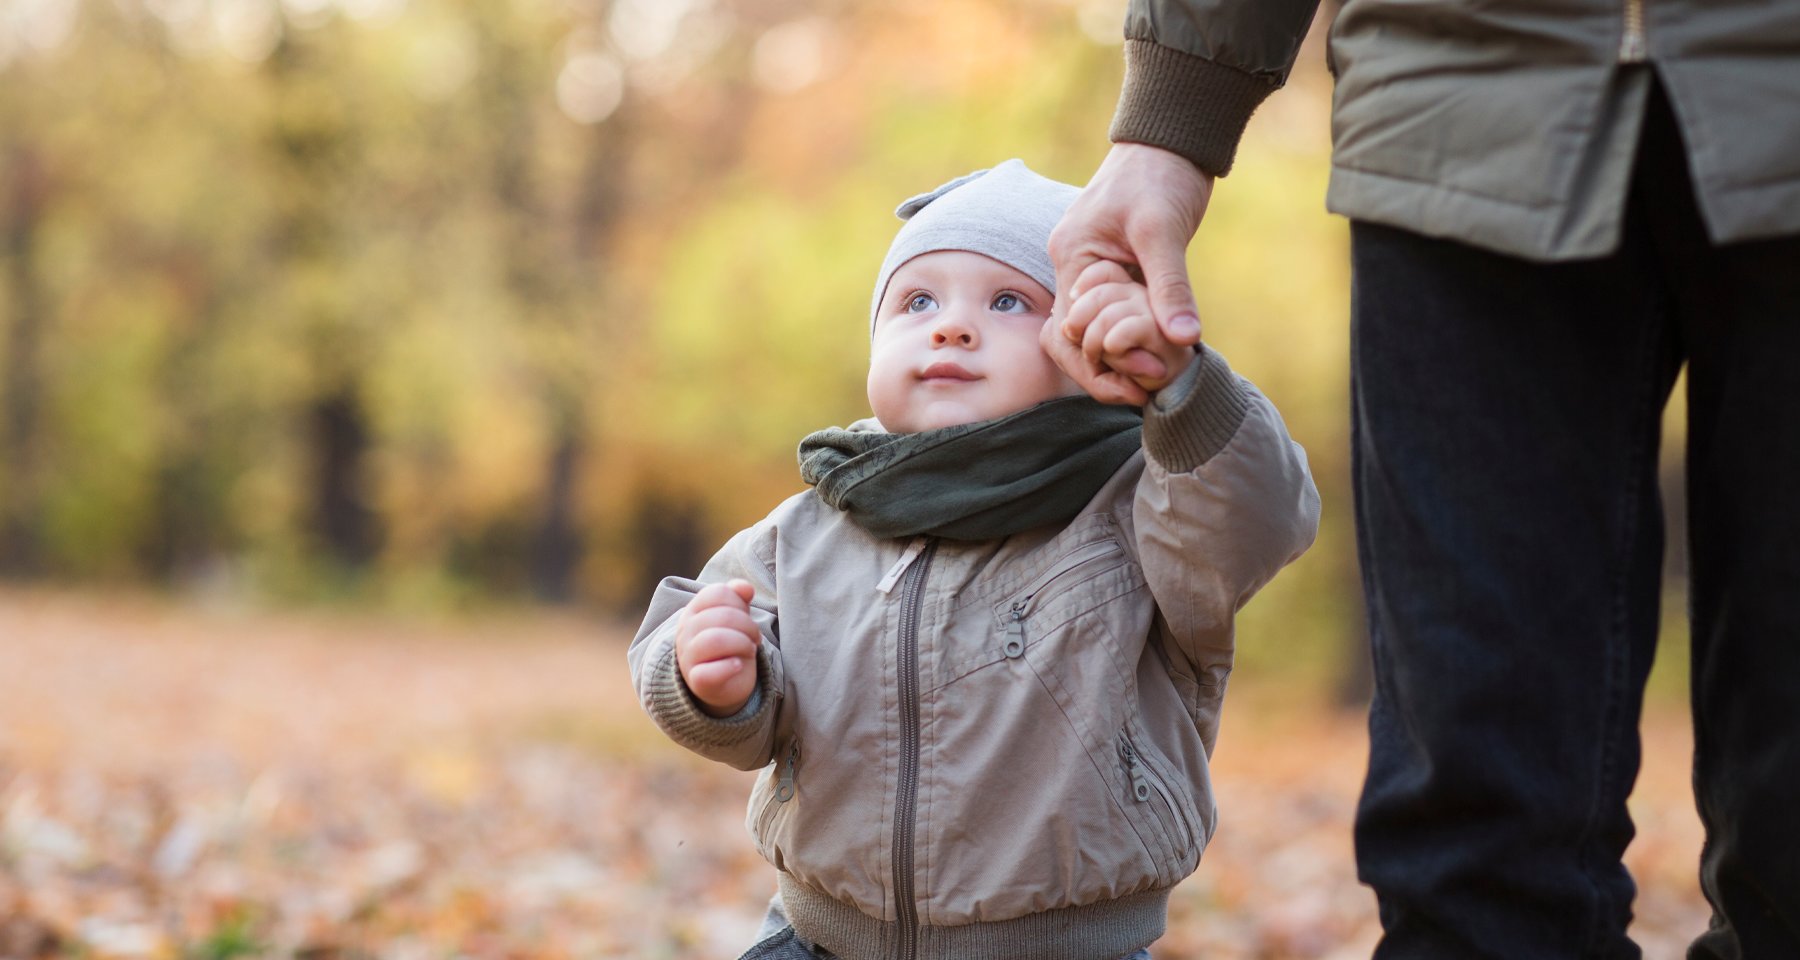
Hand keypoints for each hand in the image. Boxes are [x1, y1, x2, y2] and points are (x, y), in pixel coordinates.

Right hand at [675, 579, 761, 716]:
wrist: (724, 682)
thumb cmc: (729, 644)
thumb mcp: (734, 617)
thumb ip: (738, 598)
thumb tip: (745, 587)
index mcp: (693, 611)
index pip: (717, 593)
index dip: (739, 602)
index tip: (746, 616)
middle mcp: (686, 632)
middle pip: (722, 616)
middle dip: (748, 625)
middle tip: (755, 637)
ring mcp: (688, 657)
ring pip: (715, 640)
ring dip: (742, 643)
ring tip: (750, 650)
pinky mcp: (696, 681)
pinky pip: (709, 672)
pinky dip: (729, 667)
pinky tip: (738, 665)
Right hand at [1045, 143, 1212, 404]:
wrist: (1170, 138)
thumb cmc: (1161, 175)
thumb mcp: (1164, 231)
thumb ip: (1170, 285)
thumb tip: (1183, 339)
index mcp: (1073, 257)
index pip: (1070, 330)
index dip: (1102, 362)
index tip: (1143, 380)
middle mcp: (1073, 268)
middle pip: (1074, 338)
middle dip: (1105, 369)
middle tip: (1145, 392)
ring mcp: (1091, 270)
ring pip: (1093, 330)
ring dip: (1118, 356)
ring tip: (1154, 377)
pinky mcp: (1114, 269)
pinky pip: (1113, 314)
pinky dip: (1131, 336)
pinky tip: (1158, 352)